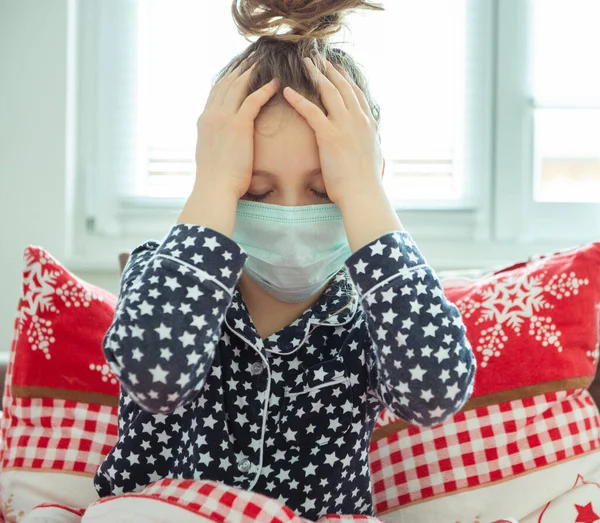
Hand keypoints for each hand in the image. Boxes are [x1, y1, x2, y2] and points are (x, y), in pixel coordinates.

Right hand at [194, 56, 279, 198]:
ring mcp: (223, 118)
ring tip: (264, 63)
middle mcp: (211, 115)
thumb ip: (215, 142)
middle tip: (252, 58)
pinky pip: (253, 100)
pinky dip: (265, 89)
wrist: (214, 188)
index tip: (238, 70)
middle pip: (226, 83)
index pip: (216, 92)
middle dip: (239, 69)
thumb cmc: (216, 180)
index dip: (228, 78)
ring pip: (238, 86)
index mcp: (204, 121)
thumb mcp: (211, 155)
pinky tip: (276, 83)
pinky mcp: (238, 125)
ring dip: (251, 72)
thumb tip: (221, 144)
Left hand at [282, 57, 383, 204]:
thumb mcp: (372, 156)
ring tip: (305, 63)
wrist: (363, 193)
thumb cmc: (364, 182)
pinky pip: (311, 112)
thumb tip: (367, 142)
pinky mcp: (330, 136)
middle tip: (318, 58)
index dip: (345, 79)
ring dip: (316, 75)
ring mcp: (345, 126)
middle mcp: (358, 119)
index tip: (336, 68)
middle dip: (329, 70)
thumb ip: (368, 143)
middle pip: (342, 87)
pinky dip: (298, 100)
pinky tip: (287, 92)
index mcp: (368, 124)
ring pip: (329, 92)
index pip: (356, 94)